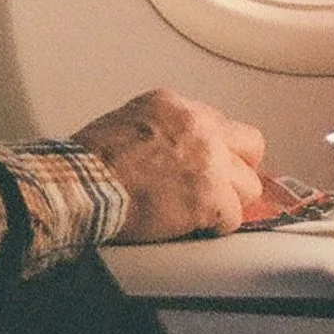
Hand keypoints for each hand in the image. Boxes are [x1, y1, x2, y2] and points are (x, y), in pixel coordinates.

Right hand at [72, 87, 265, 242]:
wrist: (82, 187)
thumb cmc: (91, 164)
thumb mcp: (127, 122)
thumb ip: (163, 129)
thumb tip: (178, 150)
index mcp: (174, 105)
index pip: (221, 123)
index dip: (220, 150)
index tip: (215, 166)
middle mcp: (197, 126)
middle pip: (250, 146)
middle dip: (238, 170)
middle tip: (222, 189)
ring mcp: (209, 160)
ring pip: (248, 187)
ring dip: (226, 203)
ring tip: (198, 212)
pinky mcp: (211, 196)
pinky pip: (232, 219)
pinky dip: (213, 228)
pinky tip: (190, 226)